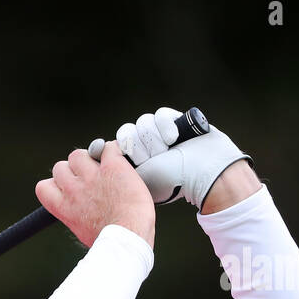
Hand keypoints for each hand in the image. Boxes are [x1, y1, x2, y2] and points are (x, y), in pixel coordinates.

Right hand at [35, 142, 154, 249]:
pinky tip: (122, 160)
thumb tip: (83, 215)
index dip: (56, 184)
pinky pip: (107, 147)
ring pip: (80, 154)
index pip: (43, 187)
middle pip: (60, 167)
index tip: (68, 188)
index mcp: (64, 207)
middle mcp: (74, 190)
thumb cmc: (111, 241)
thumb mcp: (83, 231)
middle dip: (73, 171)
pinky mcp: (112, 167)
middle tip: (91, 179)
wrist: (128, 236)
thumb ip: (77, 216)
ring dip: (90, 158)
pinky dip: (115, 150)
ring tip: (106, 168)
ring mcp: (92, 176)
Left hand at [88, 106, 252, 209]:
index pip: (113, 145)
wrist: (203, 173)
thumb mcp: (138, 181)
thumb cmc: (170, 182)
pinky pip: (158, 116)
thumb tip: (95, 154)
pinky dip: (166, 126)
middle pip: (126, 132)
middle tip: (152, 159)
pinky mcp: (173, 120)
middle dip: (139, 146)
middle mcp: (144, 144)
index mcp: (132, 160)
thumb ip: (115, 170)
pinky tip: (173, 139)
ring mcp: (158, 132)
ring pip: (142, 124)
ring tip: (166, 151)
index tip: (123, 156)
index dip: (118, 147)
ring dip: (154, 140)